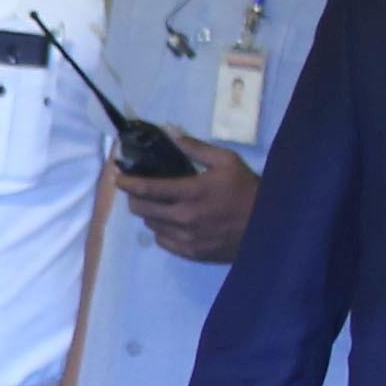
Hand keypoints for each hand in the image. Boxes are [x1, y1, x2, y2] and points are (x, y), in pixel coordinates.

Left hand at [115, 144, 261, 262]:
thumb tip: (170, 132)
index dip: (128, 182)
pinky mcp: (191, 253)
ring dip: (149, 214)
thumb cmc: (246, 189)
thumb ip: (195, 147)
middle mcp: (183, 217)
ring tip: (156, 204)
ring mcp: (186, 238)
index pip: (147, 188)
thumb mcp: (226, 160)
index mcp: (190, 192)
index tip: (118, 177)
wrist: (267, 225)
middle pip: (143, 210)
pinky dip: (161, 231)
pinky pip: (164, 242)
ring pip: (151, 227)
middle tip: (137, 190)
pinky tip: (169, 222)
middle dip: (134, 198)